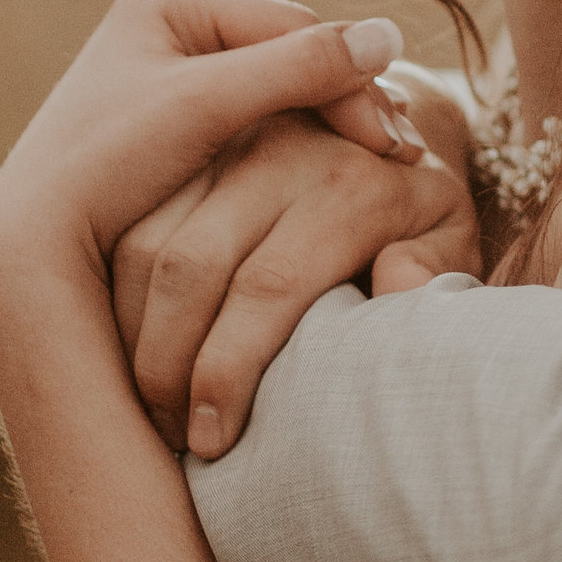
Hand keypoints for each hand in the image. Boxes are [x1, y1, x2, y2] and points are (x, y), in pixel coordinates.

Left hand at [0, 0, 424, 287]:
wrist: (29, 244)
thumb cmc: (106, 167)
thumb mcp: (205, 109)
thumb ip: (295, 68)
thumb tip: (388, 36)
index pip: (289, 28)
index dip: (349, 80)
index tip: (393, 141)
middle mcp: (167, 24)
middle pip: (288, 59)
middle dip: (345, 105)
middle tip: (402, 157)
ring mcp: (172, 75)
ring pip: (279, 96)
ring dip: (331, 130)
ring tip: (383, 170)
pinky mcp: (175, 126)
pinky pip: (258, 129)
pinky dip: (298, 153)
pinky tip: (335, 184)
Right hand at [115, 114, 481, 459]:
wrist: (380, 119)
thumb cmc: (415, 214)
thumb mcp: (449, 239)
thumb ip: (433, 267)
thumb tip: (398, 284)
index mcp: (351, 182)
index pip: (272, 285)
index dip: (230, 372)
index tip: (214, 442)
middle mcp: (280, 147)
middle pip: (192, 267)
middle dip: (165, 367)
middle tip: (168, 438)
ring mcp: (220, 139)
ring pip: (142, 245)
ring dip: (129, 336)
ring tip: (144, 406)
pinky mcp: (179, 144)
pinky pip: (122, 224)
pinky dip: (112, 296)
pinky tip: (124, 351)